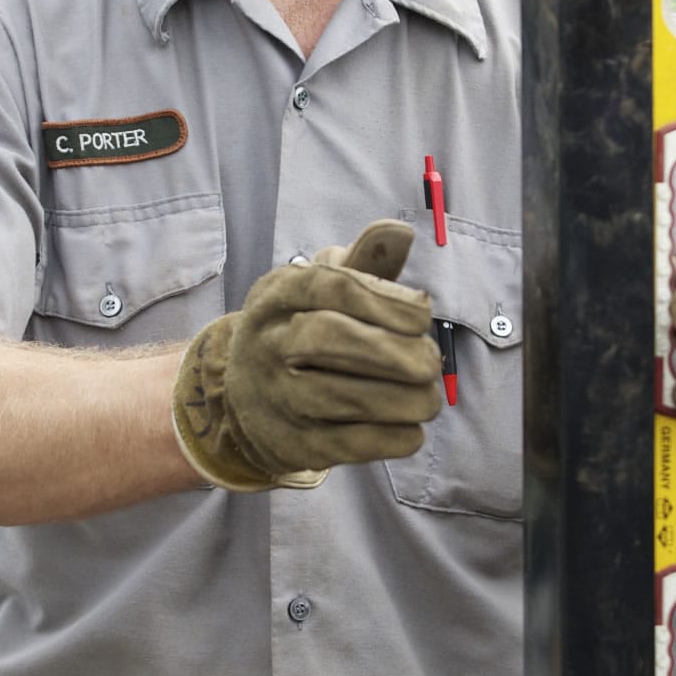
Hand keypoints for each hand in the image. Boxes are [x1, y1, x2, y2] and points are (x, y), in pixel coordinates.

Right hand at [171, 221, 442, 491]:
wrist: (244, 399)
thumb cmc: (303, 329)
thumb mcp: (322, 287)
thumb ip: (365, 261)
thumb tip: (401, 231)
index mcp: (278, 294)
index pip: (330, 286)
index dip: (385, 299)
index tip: (424, 314)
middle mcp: (269, 342)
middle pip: (328, 339)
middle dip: (394, 351)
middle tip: (431, 361)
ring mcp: (276, 397)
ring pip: (342, 398)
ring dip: (403, 400)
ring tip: (428, 397)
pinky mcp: (294, 445)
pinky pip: (352, 444)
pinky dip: (395, 438)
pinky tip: (412, 427)